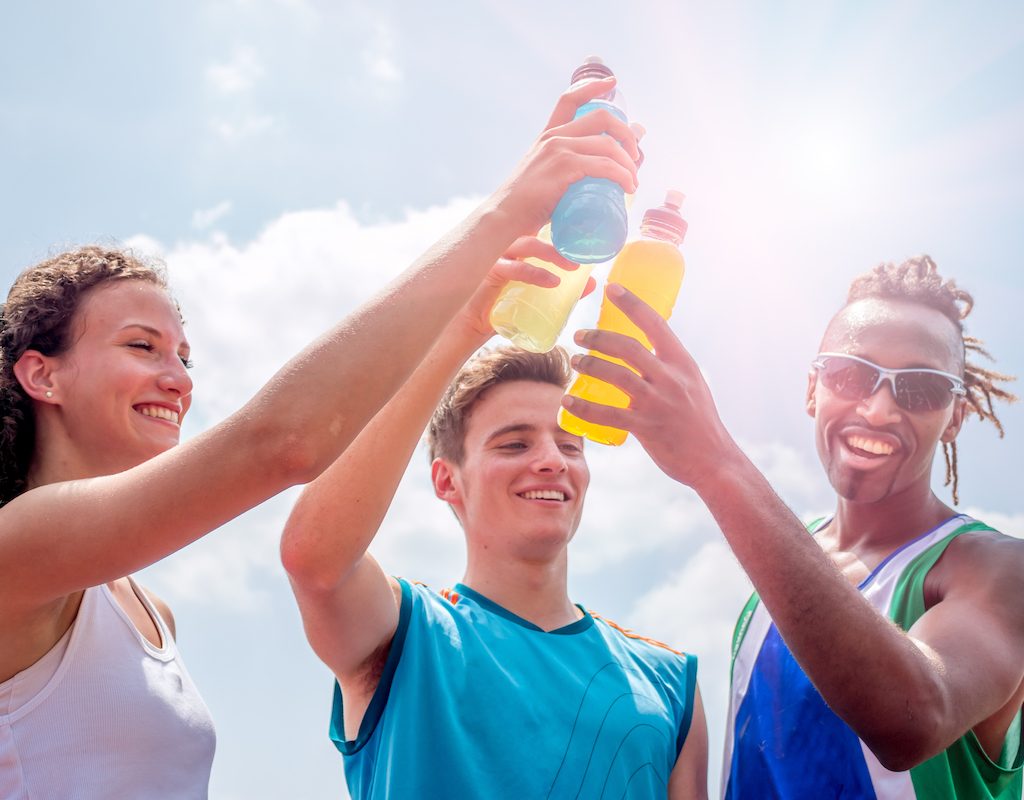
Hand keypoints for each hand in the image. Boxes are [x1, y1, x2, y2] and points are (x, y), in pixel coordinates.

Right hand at [456, 236, 594, 339]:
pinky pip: (513, 267)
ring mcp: (495, 256)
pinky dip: (534, 273)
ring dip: (551, 253)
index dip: (561, 225)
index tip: (586, 232)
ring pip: (526, 244)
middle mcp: (505, 246)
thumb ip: (563, 290)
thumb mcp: (538, 297)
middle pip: (536, 231)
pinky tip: (552, 281)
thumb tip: (592, 283)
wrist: (470, 326)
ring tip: (572, 267)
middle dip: (561, 239)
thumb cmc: (502, 308)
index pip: (540, 228)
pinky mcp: (488, 272)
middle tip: (583, 251)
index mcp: (517, 246)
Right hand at [491, 77, 640, 235]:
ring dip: (629, 162)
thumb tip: (588, 183)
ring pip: (608, 144)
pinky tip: (628, 186)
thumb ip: (561, 175)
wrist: (504, 216)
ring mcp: (559, 150)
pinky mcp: (564, 166)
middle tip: (635, 158)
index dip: (593, 87)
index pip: (569, 100)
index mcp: (548, 136)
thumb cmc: (524, 207)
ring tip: (633, 182)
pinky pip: (605, 165)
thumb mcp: (542, 180)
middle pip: (601, 117)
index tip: (612, 83)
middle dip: (626, 134)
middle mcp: (554, 137)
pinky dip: (622, 175)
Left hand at [561, 284, 736, 487]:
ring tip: (574, 362)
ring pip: (617, 376)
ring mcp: (659, 403)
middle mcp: (672, 378)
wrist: (714, 461)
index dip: (632, 303)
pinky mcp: (647, 428)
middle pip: (629, 347)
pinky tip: (568, 401)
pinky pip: (608, 414)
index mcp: (683, 363)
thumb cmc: (699, 423)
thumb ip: (669, 368)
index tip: (611, 288)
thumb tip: (644, 351)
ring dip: (590, 365)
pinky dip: (585, 407)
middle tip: (579, 335)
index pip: (656, 324)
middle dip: (599, 337)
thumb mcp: (692, 385)